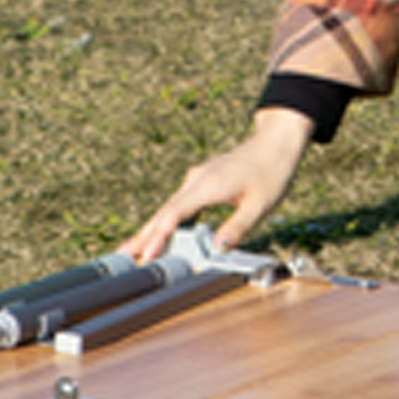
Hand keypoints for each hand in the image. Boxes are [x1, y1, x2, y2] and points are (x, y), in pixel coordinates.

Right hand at [120, 108, 313, 263]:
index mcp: (209, 185)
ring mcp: (196, 179)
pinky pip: (177, 204)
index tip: (146, 255)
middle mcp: (196, 180)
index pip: (175, 214)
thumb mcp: (260, 205)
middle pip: (163, 212)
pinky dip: (165, 220)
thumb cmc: (272, 172)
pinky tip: (157, 234)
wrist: (276, 142)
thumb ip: (237, 228)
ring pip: (168, 208)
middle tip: (121, 256)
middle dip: (142, 235)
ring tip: (132, 250)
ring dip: (150, 229)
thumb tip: (217, 249)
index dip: (159, 237)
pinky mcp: (200, 182)